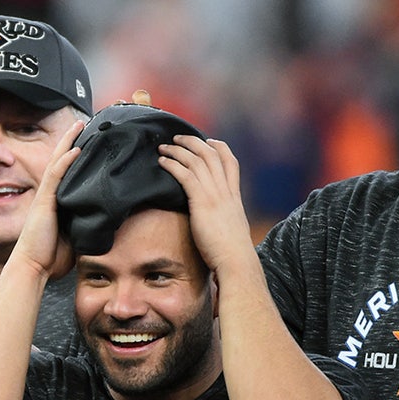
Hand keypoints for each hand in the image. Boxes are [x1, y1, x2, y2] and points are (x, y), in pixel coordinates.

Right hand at [10, 120, 82, 278]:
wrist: (33, 267)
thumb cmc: (52, 257)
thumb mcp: (76, 236)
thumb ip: (86, 224)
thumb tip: (107, 220)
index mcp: (58, 201)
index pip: (68, 171)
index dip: (77, 154)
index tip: (90, 139)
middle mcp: (50, 194)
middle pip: (62, 160)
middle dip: (72, 140)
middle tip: (85, 121)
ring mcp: (46, 196)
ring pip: (58, 162)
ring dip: (69, 142)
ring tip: (80, 124)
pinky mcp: (45, 202)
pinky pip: (56, 177)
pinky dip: (65, 161)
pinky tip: (76, 148)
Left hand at [156, 136, 250, 273]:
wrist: (236, 261)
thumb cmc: (232, 252)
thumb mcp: (232, 228)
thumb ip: (224, 218)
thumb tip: (216, 221)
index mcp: (234, 196)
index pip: (230, 161)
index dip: (219, 147)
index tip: (208, 141)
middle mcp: (226, 191)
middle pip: (211, 154)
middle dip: (194, 142)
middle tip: (177, 138)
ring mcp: (215, 195)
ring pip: (197, 161)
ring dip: (178, 150)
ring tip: (164, 147)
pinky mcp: (202, 203)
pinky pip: (186, 175)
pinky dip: (172, 165)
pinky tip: (162, 162)